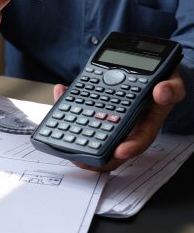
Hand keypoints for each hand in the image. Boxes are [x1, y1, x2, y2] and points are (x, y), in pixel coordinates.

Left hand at [53, 70, 185, 171]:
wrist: (152, 74)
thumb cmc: (162, 83)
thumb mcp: (172, 83)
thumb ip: (171, 89)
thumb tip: (162, 92)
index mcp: (147, 123)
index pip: (139, 140)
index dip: (130, 148)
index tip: (119, 152)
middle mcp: (127, 125)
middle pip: (111, 148)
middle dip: (95, 156)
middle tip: (80, 158)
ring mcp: (110, 119)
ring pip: (92, 133)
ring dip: (76, 135)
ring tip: (62, 134)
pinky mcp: (96, 109)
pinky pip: (82, 113)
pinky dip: (70, 106)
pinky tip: (60, 98)